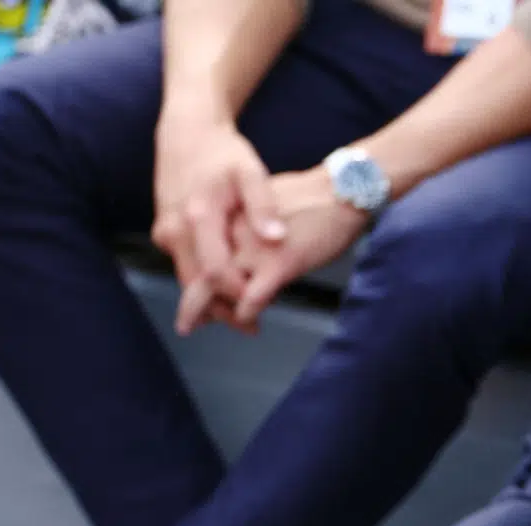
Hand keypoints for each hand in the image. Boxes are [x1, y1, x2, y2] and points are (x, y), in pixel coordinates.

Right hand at [150, 114, 284, 334]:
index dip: (237, 295)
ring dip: (212, 299)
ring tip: (242, 316)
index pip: (216, 272)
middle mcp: (175, 229)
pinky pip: (185, 264)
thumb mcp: (251, 173)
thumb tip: (276, 239)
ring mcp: (165, 231)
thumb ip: (263, 207)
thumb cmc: (224, 153)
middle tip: (251, 328)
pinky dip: (204, 281)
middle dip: (223, 309)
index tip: (259, 308)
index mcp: (198, 217)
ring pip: (188, 277)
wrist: (187, 133)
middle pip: (196, 285)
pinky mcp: (165, 231)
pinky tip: (226, 288)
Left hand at [209, 167, 370, 329]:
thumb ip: (248, 233)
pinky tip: (252, 320)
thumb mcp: (266, 211)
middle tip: (189, 325)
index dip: (195, 281)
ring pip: (221, 290)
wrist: (341, 192)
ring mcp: (254, 248)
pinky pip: (251, 299)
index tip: (198, 300)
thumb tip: (246, 254)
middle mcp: (233, 232)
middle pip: (201, 273)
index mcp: (229, 217)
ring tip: (231, 327)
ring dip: (223, 315)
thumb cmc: (311, 202)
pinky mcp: (278, 263)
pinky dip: (247, 314)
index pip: (200, 255)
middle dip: (194, 305)